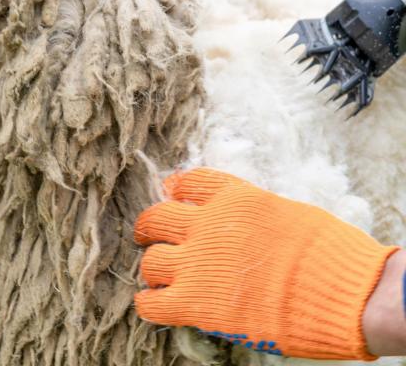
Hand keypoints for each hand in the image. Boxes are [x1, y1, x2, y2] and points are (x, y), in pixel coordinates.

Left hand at [134, 168, 398, 359]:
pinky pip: (152, 303)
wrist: (339, 291)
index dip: (176, 190)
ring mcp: (196, 263)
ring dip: (153, 269)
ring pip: (150, 261)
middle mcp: (206, 224)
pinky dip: (149, 304)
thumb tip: (244, 223)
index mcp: (231, 197)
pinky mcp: (194, 303)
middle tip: (148, 237)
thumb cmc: (327, 253)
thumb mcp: (285, 211)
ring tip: (159, 278)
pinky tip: (155, 305)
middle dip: (150, 228)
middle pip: (157, 218)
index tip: (173, 197)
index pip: (187, 182)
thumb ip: (252, 214)